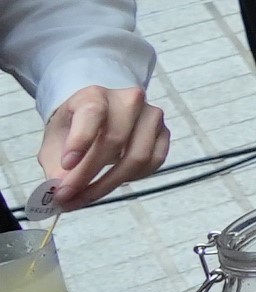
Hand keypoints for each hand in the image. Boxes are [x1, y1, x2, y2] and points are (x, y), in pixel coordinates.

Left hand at [35, 85, 166, 206]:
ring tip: (85, 196)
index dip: (80, 140)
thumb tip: (61, 192)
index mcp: (95, 95)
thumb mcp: (55, 143)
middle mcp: (128, 100)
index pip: (93, 112)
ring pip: (138, 156)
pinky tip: (113, 181)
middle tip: (68, 195)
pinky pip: (154, 162)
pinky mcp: (164, 133)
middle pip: (115, 140)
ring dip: (109, 183)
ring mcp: (152, 115)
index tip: (65, 165)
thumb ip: (55, 166)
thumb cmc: (74, 129)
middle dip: (89, 174)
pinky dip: (132, 178)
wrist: (97, 118)